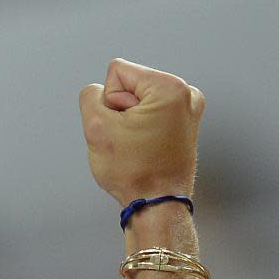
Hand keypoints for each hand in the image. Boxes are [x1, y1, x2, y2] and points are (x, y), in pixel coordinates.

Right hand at [79, 58, 204, 206]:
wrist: (156, 206)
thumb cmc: (134, 172)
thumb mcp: (95, 126)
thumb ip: (90, 95)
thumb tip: (101, 93)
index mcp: (170, 88)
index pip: (117, 72)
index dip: (110, 100)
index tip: (123, 126)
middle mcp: (186, 93)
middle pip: (128, 83)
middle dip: (120, 109)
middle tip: (129, 139)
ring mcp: (188, 109)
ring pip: (136, 98)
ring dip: (128, 119)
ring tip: (137, 144)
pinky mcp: (183, 122)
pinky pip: (147, 111)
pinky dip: (139, 126)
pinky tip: (144, 146)